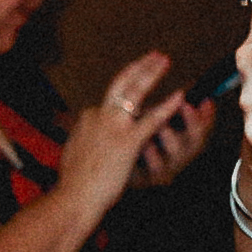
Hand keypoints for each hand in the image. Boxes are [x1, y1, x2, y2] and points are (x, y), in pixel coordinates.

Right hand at [60, 51, 191, 195]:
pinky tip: (179, 95)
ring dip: (151, 73)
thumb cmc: (73, 181)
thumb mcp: (73, 151)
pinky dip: (166, 105)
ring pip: (135, 92)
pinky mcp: (127, 141)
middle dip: (139, 66)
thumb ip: (81, 137)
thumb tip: (81, 131)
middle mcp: (100, 116)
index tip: (136, 87)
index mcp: (88, 119)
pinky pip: (151, 119)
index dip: (124, 94)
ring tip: (164, 61)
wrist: (73, 196)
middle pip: (120, 83)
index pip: (108, 100)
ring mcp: (114, 126)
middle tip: (154, 55)